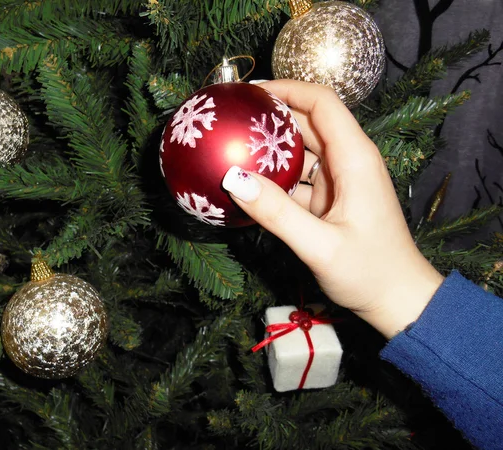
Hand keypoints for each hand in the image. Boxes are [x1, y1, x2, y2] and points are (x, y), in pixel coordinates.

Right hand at [222, 80, 443, 337]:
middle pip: (307, 122)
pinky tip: (246, 184)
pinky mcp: (329, 199)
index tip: (249, 92)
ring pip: (299, 151)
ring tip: (230, 146)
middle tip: (229, 118)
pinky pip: (296, 179)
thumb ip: (276, 213)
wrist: (397, 299)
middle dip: (271, 116)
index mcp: (355, 159)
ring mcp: (338, 180)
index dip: (287, 89)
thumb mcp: (320, 246)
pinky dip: (273, 179)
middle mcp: (347, 162)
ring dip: (268, 149)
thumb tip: (233, 179)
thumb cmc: (370, 272)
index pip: (322, 103)